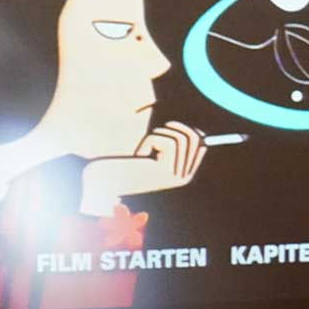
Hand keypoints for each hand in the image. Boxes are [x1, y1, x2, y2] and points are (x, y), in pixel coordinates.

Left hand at [77, 121, 207, 215]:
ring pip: (179, 139)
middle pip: (195, 139)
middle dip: (175, 128)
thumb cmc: (127, 163)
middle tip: (156, 132)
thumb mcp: (154, 150)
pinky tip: (139, 154)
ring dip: (158, 135)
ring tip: (145, 147)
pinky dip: (150, 141)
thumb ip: (173, 140)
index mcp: (184, 174)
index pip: (201, 144)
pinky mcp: (165, 173)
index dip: (189, 130)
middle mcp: (184, 178)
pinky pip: (166, 142)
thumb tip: (195, 128)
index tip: (171, 126)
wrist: (107, 182)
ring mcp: (176, 177)